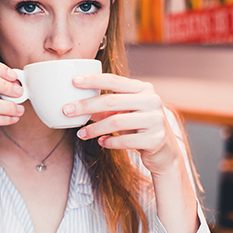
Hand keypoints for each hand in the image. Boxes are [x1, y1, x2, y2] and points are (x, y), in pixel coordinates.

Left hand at [62, 73, 180, 175]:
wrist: (165, 151)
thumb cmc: (140, 127)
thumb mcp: (125, 113)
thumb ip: (105, 108)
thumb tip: (76, 105)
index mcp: (144, 89)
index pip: (114, 80)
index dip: (93, 80)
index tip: (73, 81)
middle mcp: (152, 101)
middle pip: (111, 101)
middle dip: (85, 106)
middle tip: (66, 111)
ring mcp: (156, 120)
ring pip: (116, 121)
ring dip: (94, 129)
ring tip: (80, 134)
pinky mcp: (155, 139)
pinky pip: (125, 140)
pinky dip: (109, 142)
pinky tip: (101, 142)